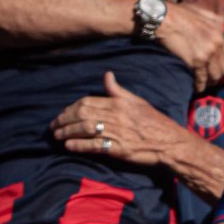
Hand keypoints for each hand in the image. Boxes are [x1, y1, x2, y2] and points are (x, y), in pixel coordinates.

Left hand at [51, 72, 176, 165]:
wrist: (169, 143)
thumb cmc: (154, 122)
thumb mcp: (137, 101)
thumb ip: (118, 90)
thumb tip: (107, 75)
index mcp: (118, 103)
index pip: (88, 102)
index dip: (71, 108)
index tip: (63, 114)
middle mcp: (116, 116)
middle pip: (83, 114)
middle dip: (65, 120)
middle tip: (54, 126)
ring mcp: (117, 132)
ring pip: (86, 129)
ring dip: (68, 132)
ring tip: (57, 136)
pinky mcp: (119, 149)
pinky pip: (95, 145)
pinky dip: (80, 145)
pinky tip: (69, 146)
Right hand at [158, 3, 223, 91]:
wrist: (163, 17)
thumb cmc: (178, 13)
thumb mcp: (201, 11)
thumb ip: (212, 20)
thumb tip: (219, 24)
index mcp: (220, 29)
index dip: (223, 63)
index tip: (216, 68)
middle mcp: (218, 40)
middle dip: (218, 74)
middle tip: (210, 79)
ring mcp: (209, 51)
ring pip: (216, 75)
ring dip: (210, 82)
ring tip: (204, 84)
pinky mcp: (198, 61)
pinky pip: (202, 79)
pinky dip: (200, 86)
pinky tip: (197, 88)